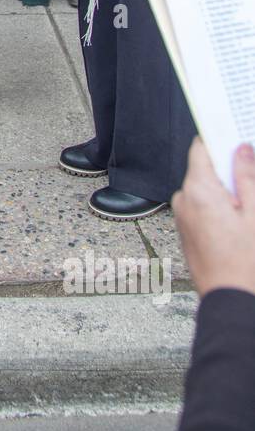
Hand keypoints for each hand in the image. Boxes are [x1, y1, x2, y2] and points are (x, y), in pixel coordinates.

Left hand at [172, 138, 254, 297]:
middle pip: (205, 168)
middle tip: (251, 176)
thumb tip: (241, 149)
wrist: (229, 298)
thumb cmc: (244, 261)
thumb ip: (247, 176)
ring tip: (247, 208)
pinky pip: (201, 205)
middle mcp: (183, 199)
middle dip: (228, 169)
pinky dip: (219, 204)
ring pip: (205, 187)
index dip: (219, 138)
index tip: (235, 132)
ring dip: (226, 189)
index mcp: (198, 190)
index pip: (201, 147)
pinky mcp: (186, 228)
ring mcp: (182, 215)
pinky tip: (238, 219)